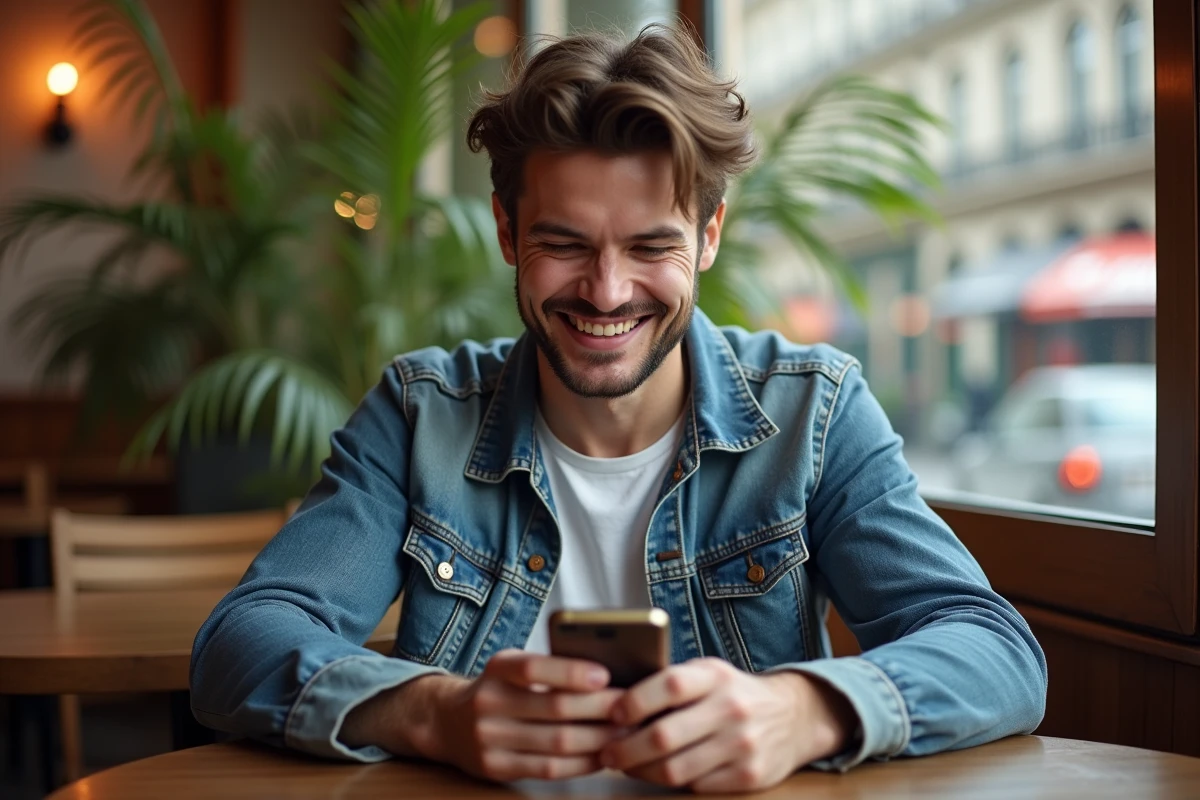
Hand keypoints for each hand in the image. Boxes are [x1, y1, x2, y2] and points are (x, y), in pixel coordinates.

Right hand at [342, 649, 626, 781]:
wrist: (447, 722)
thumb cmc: (498, 688)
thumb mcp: (513, 667)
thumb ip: (550, 668)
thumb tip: (609, 676)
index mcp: (497, 669)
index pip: (534, 669)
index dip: (570, 672)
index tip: (606, 675)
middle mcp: (489, 702)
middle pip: (554, 709)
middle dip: (601, 710)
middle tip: (634, 708)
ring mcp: (490, 739)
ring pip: (556, 743)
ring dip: (599, 740)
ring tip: (628, 734)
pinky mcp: (496, 768)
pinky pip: (548, 769)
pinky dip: (582, 763)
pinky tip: (603, 755)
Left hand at [600, 658, 855, 792]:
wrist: (794, 715)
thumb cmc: (734, 692)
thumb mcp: (709, 673)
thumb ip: (672, 682)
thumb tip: (617, 699)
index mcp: (715, 676)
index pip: (669, 686)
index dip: (634, 702)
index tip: (613, 715)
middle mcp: (731, 708)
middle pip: (664, 736)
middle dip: (626, 749)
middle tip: (609, 752)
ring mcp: (742, 744)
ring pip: (676, 769)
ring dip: (642, 771)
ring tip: (628, 766)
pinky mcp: (750, 775)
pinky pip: (696, 786)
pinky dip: (671, 783)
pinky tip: (659, 773)